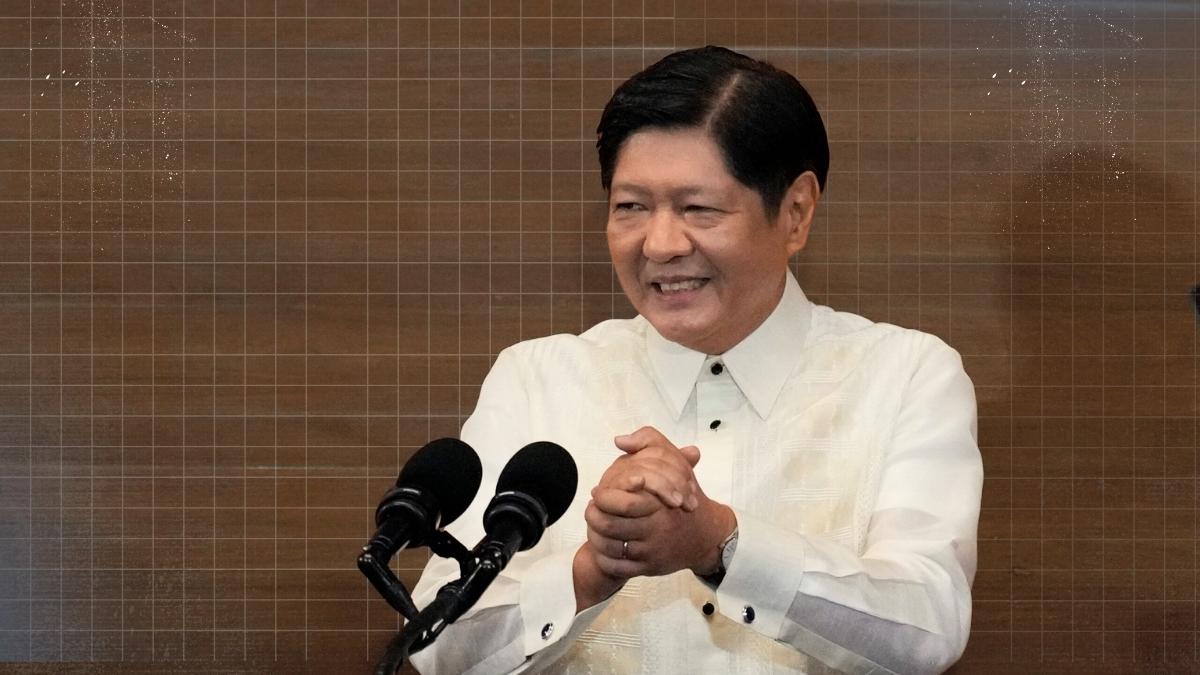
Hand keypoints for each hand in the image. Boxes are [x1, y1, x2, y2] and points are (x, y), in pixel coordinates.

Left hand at [585, 426, 736, 578]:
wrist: (707, 535)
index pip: (618, 502)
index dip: (602, 497)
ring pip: (610, 547)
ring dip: (595, 537)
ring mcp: (651, 550)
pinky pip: (617, 567)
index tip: (598, 493)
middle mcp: (654, 528)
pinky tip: (602, 549)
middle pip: (609, 525)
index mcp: (657, 503)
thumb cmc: (686, 496)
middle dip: (593, 517)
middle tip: (591, 510)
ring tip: (593, 527)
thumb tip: (620, 440)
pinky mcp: (649, 568)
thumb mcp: (675, 463)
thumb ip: (649, 443)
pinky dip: (604, 559)